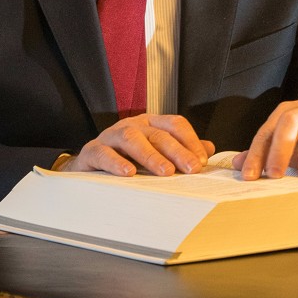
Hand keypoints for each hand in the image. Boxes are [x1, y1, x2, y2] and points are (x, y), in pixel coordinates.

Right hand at [60, 114, 213, 176]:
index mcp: (150, 124)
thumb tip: (209, 149)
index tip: (202, 162)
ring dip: (150, 155)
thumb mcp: (154, 153)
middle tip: (192, 169)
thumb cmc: (126, 158)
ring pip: (132, 138)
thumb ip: (181, 150)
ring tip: (165, 172)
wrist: (88, 166)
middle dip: (177, 151)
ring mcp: (111, 136)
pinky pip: (104, 153)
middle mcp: (132, 125)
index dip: (190, 141)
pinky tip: (129, 173)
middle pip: (157, 133)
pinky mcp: (92, 151)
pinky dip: (116, 162)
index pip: (174, 124)